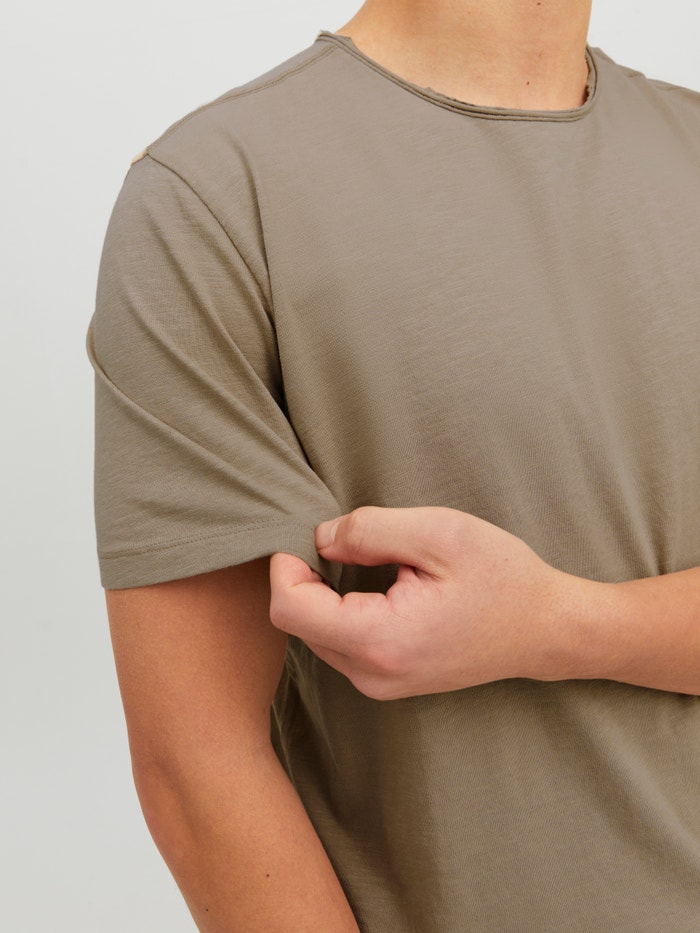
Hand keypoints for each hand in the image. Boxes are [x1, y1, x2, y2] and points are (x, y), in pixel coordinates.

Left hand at [269, 507, 579, 699]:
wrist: (545, 629)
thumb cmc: (501, 578)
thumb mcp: (439, 533)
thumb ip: (369, 530)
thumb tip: (320, 538)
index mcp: (380, 640)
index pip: (289, 608)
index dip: (285, 566)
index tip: (307, 535)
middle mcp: (373, 674)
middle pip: (297, 622)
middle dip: (303, 577)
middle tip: (342, 540)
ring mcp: (380, 684)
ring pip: (315, 634)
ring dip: (323, 594)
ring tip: (368, 562)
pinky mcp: (387, 681)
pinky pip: (339, 644)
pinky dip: (341, 610)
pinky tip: (377, 585)